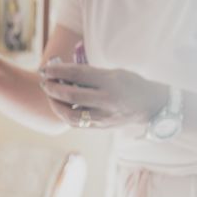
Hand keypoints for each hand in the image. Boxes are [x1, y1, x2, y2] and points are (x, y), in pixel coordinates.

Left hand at [39, 62, 166, 128]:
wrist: (151, 106)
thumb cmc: (131, 84)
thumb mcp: (114, 72)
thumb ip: (90, 73)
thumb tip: (63, 72)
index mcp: (110, 82)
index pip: (77, 74)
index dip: (58, 70)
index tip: (46, 68)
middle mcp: (106, 100)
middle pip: (70, 94)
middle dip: (52, 87)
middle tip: (44, 82)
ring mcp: (103, 116)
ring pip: (70, 114)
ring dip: (55, 103)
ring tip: (50, 95)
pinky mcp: (101, 127)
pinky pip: (76, 123)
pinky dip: (64, 114)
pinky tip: (60, 106)